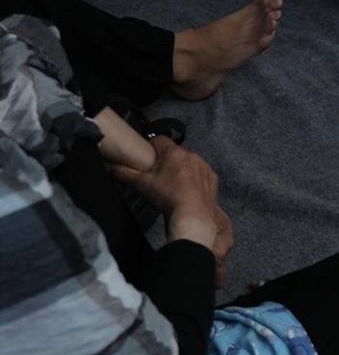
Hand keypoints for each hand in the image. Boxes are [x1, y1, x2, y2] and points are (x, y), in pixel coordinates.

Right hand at [110, 137, 233, 284]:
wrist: (193, 214)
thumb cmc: (167, 196)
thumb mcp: (142, 184)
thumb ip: (124, 173)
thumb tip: (110, 166)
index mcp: (174, 152)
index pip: (160, 140)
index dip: (150, 146)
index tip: (145, 154)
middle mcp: (192, 155)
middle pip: (175, 152)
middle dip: (165, 160)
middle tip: (156, 173)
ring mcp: (204, 166)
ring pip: (189, 162)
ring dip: (181, 168)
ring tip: (171, 184)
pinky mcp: (212, 178)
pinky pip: (201, 173)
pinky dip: (194, 178)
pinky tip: (186, 190)